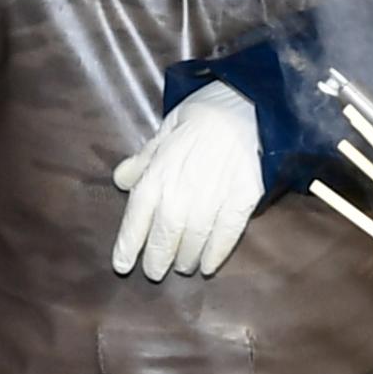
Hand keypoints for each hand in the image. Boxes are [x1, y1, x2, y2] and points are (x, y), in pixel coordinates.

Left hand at [108, 86, 263, 278]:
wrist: (251, 101)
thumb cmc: (204, 112)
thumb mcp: (166, 128)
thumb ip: (144, 158)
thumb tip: (121, 180)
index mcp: (159, 171)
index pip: (137, 217)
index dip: (128, 245)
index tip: (122, 265)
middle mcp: (182, 189)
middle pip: (165, 236)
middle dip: (157, 259)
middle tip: (155, 272)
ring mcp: (214, 196)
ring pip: (194, 240)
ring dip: (185, 259)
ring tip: (182, 267)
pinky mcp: (243, 199)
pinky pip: (226, 234)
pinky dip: (215, 253)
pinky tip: (209, 265)